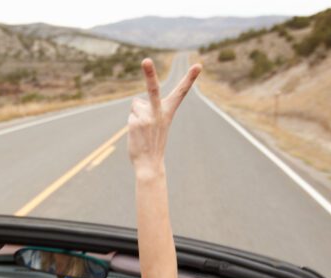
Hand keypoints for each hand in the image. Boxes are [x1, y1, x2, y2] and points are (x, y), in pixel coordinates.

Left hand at [127, 59, 200, 174]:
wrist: (150, 164)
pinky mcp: (136, 122)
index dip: (190, 78)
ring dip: (137, 114)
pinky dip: (132, 123)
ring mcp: (147, 117)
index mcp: (169, 111)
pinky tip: (137, 134)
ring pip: (136, 104)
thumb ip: (149, 109)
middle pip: (153, 88)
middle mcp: (159, 112)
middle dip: (149, 73)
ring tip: (143, 130)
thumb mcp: (156, 123)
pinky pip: (131, 114)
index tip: (198, 65)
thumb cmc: (154, 142)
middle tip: (145, 60)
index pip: (181, 92)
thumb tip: (136, 103)